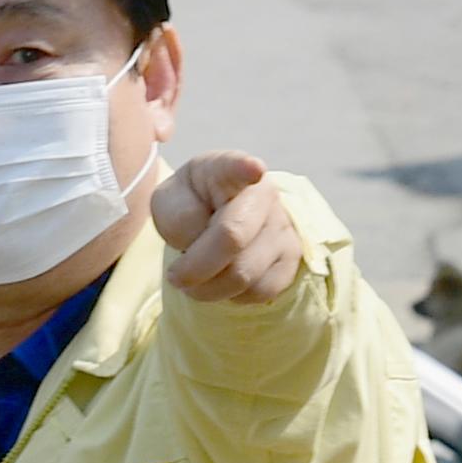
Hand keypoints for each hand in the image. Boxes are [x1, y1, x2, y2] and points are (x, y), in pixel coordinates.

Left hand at [150, 151, 302, 304]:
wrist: (217, 218)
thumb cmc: (190, 206)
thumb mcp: (168, 203)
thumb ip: (179, 216)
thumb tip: (202, 240)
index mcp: (226, 169)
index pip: (237, 166)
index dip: (245, 168)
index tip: (253, 168)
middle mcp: (263, 193)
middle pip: (232, 238)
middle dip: (195, 268)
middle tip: (175, 276)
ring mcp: (282, 224)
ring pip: (244, 273)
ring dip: (209, 288)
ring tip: (195, 279)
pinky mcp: (292, 255)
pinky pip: (261, 291)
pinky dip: (233, 296)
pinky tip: (223, 280)